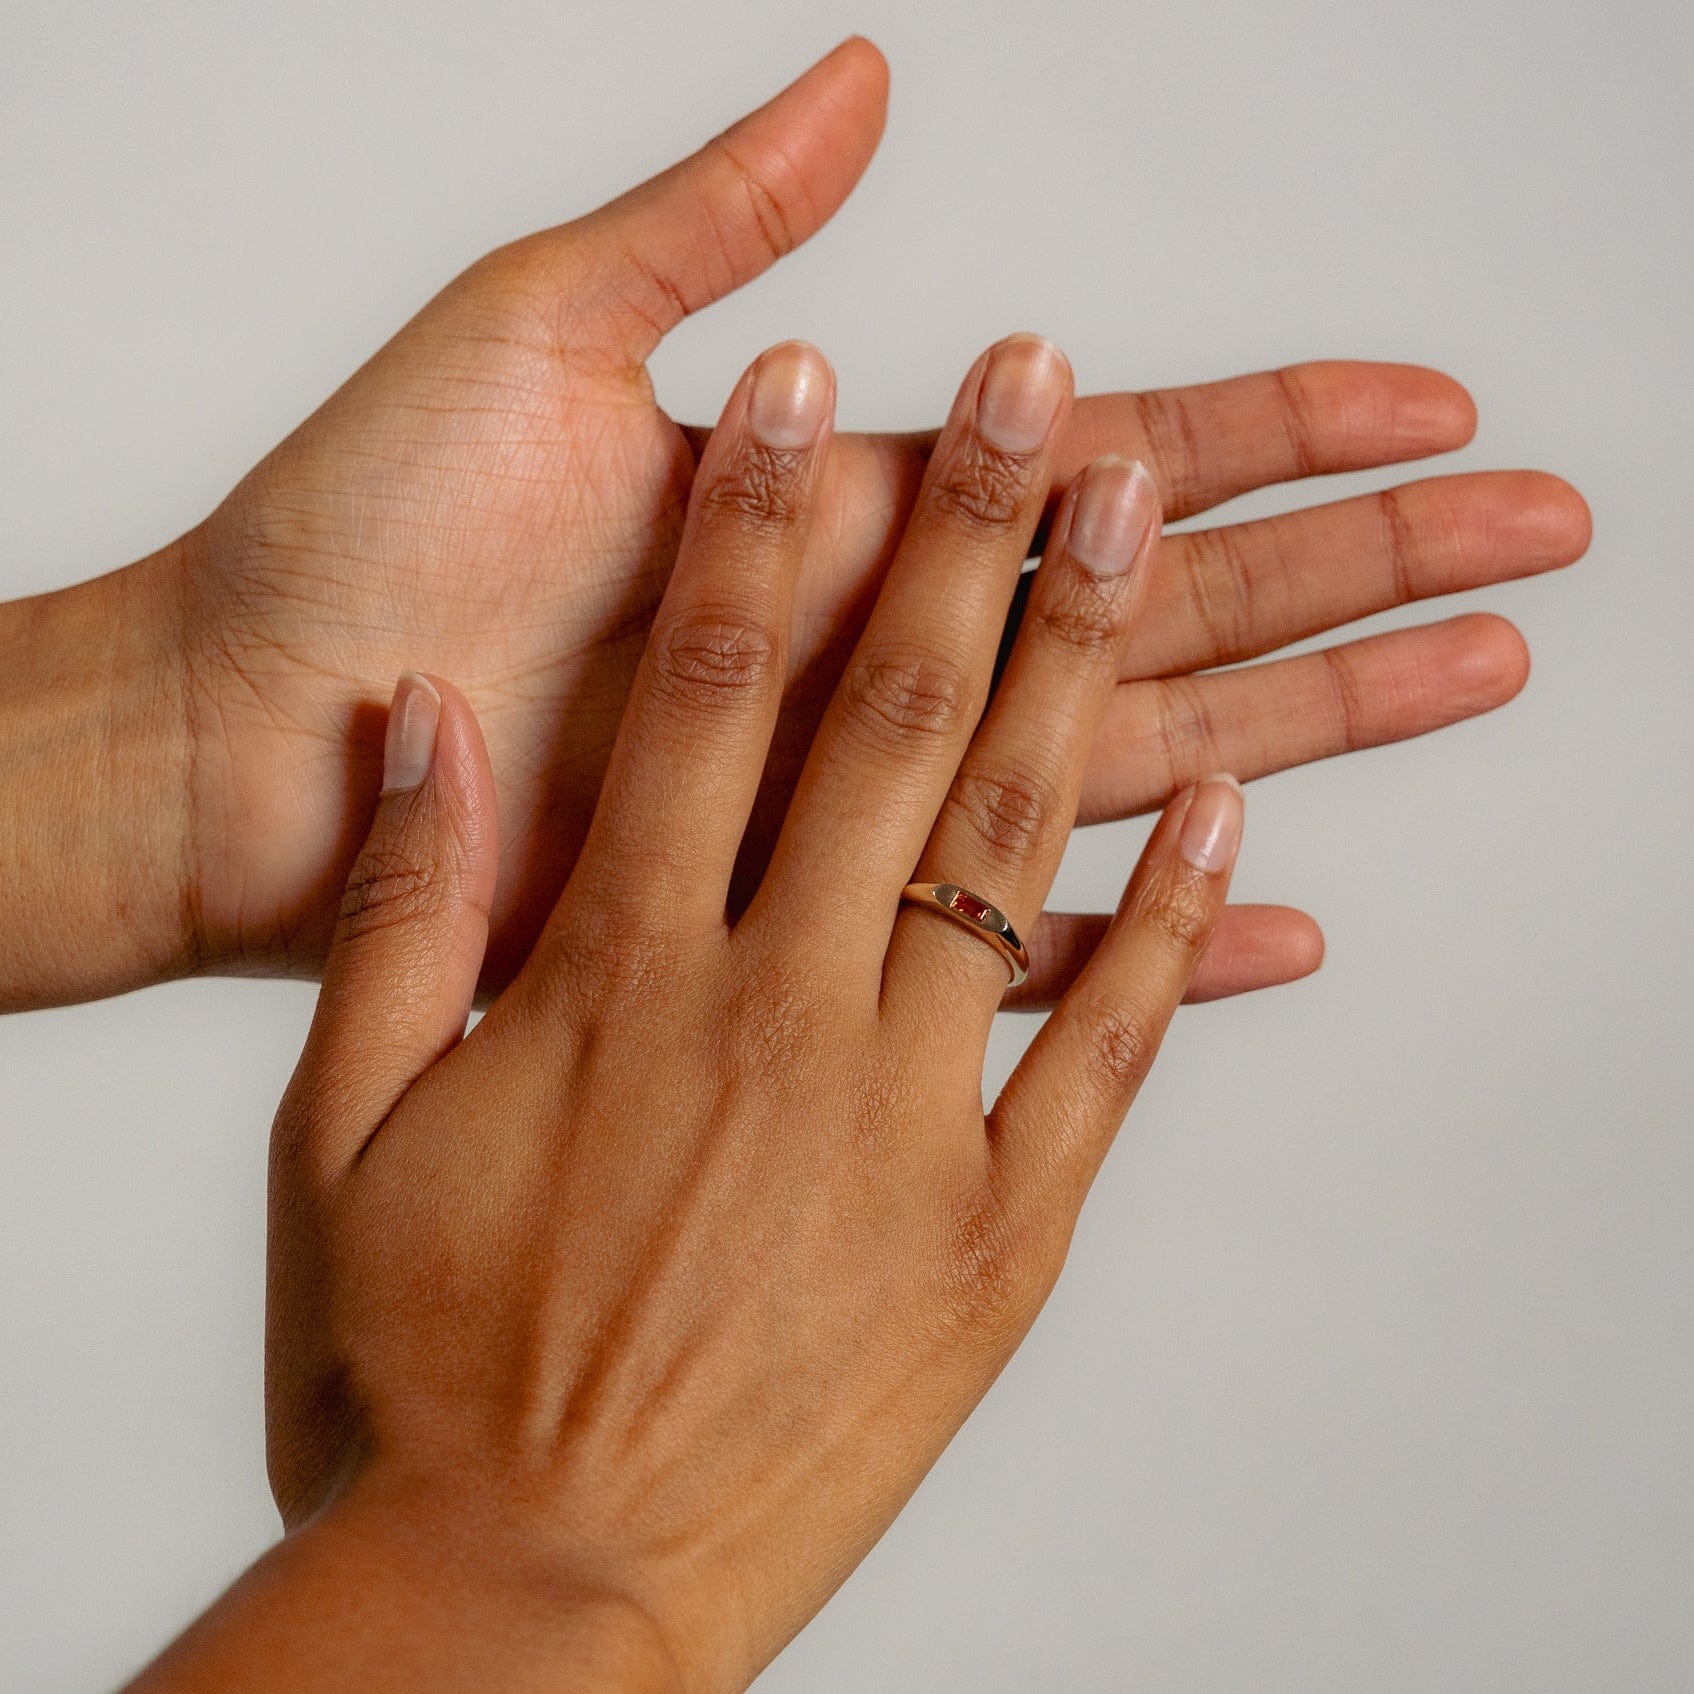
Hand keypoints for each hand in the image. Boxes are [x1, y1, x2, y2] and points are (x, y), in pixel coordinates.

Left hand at [0, 37, 1586, 1010]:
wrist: (258, 742)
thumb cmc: (367, 543)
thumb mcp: (544, 333)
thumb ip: (718, 221)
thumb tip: (868, 79)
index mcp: (848, 513)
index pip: (1115, 457)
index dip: (1282, 422)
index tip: (1424, 401)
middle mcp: (883, 654)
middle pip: (1176, 598)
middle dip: (1366, 562)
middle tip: (1535, 535)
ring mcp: (860, 796)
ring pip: (1141, 752)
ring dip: (1317, 717)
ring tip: (1475, 676)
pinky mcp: (813, 922)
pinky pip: (1023, 938)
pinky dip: (1156, 931)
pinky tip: (1274, 910)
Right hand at [135, 338, 1243, 1691]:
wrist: (530, 1595)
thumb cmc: (431, 1374)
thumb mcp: (348, 1134)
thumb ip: (402, 913)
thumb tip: (422, 729)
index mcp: (618, 980)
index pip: (705, 693)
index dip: (759, 524)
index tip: (806, 392)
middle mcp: (775, 1020)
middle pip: (889, 728)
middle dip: (964, 535)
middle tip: (1037, 393)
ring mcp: (901, 1125)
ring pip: (1013, 850)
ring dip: (1080, 667)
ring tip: (1137, 523)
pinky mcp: (992, 1238)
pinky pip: (1109, 1049)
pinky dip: (1190, 924)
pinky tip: (1244, 811)